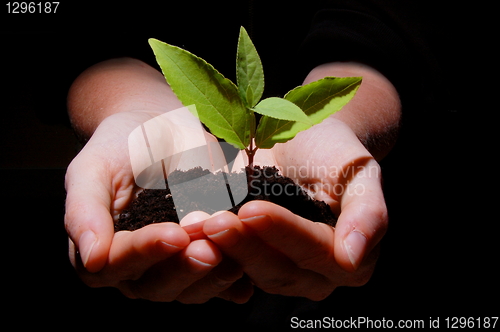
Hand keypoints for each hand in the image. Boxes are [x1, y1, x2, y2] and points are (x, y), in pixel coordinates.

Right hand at [65, 109, 252, 302]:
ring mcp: (176, 266)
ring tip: (234, 258)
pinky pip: (222, 283)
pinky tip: (250, 278)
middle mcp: (140, 268)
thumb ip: (84, 210)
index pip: (118, 263)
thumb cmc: (123, 146)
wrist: (163, 130)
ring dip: (213, 278)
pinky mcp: (209, 259)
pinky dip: (236, 283)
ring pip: (191, 289)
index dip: (145, 252)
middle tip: (208, 249)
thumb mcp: (94, 168)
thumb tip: (91, 257)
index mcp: (106, 249)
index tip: (173, 235)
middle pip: (157, 285)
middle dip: (184, 268)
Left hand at [202, 117, 387, 299]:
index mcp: (351, 260)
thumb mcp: (360, 171)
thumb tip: (352, 259)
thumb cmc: (336, 152)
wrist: (305, 143)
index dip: (283, 232)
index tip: (252, 209)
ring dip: (219, 250)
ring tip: (194, 227)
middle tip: (212, 221)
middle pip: (277, 268)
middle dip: (243, 244)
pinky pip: (228, 266)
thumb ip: (367, 213)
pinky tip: (187, 233)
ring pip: (248, 271)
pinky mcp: (251, 262)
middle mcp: (315, 275)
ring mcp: (280, 273)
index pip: (314, 251)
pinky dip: (207, 252)